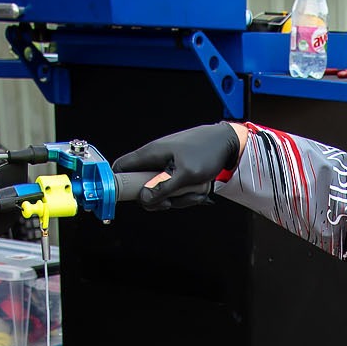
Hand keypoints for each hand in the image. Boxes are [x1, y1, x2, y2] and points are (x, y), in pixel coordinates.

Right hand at [111, 123, 245, 210]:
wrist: (227, 143)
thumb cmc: (208, 152)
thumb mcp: (185, 175)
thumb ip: (163, 188)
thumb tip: (143, 199)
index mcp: (150, 154)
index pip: (120, 168)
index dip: (119, 185)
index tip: (133, 199)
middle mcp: (154, 159)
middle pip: (141, 187)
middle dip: (157, 200)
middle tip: (172, 202)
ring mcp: (164, 165)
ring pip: (159, 191)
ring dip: (176, 199)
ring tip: (194, 193)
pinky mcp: (174, 171)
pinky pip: (172, 189)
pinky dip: (184, 195)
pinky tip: (197, 192)